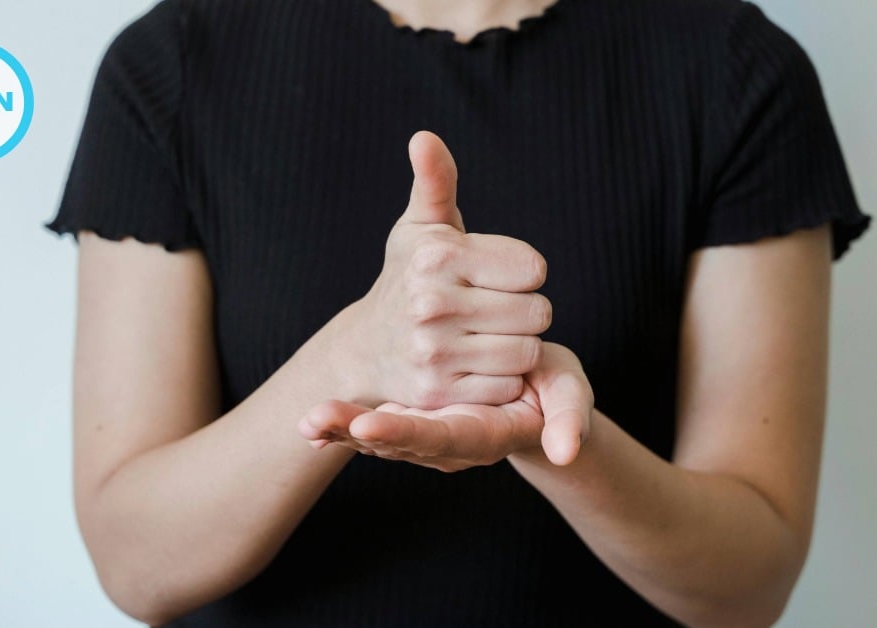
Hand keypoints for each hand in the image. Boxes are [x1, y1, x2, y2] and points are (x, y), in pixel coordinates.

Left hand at [300, 342, 592, 469]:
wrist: (533, 397)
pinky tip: (308, 425)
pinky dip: (342, 429)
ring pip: (379, 441)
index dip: (409, 433)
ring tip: (307, 422)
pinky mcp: (410, 426)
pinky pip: (373, 430)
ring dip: (341, 431)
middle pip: (399, 443)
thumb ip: (569, 420)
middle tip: (316, 420)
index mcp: (484, 435)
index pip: (443, 437)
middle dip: (356, 433)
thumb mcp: (569, 398)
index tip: (373, 426)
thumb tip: (565, 449)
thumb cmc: (553, 393)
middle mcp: (449, 445)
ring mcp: (427, 438)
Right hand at [339, 130, 552, 408]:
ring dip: (517, 346)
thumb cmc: (408, 278)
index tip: (494, 276)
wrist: (366, 349)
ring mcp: (435, 352)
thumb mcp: (421, 227)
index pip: (534, 267)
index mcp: (437, 256)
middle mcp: (432, 303)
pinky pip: (509, 386)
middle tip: (492, 310)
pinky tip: (476, 365)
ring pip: (528, 350)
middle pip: (539, 312)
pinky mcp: (440, 394)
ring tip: (486, 336)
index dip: (523, 272)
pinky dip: (502, 379)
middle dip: (525, 311)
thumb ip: (436, 181)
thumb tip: (424, 137)